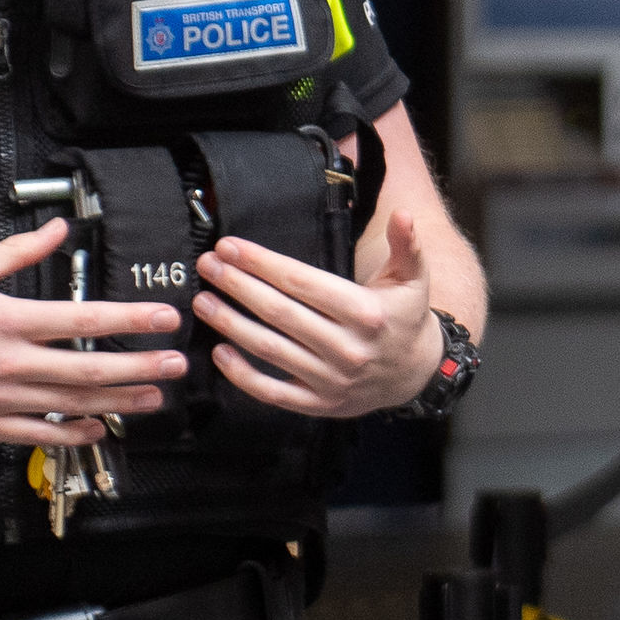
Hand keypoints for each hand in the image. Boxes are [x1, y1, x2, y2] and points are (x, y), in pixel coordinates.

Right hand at [0, 219, 184, 445]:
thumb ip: (17, 253)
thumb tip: (57, 228)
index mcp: (5, 319)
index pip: (83, 321)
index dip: (130, 321)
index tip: (163, 320)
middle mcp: (7, 362)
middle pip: (89, 369)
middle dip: (140, 367)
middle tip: (176, 364)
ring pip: (70, 405)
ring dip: (119, 402)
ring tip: (153, 397)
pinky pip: (38, 435)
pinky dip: (73, 432)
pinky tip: (99, 426)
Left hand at [194, 211, 442, 419]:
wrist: (416, 375)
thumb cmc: (405, 318)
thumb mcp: (413, 278)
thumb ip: (406, 245)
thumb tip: (403, 215)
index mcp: (366, 312)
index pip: (302, 283)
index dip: (262, 263)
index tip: (229, 246)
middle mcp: (347, 348)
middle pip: (280, 313)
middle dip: (237, 286)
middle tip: (208, 266)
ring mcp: (332, 380)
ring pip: (271, 350)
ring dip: (231, 324)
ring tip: (203, 302)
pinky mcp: (320, 405)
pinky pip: (273, 393)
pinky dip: (242, 376)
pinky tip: (219, 352)